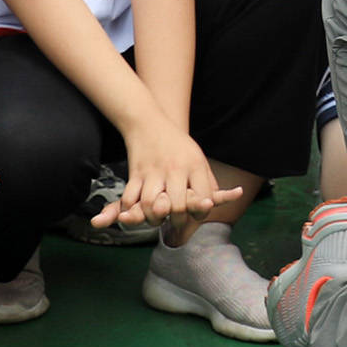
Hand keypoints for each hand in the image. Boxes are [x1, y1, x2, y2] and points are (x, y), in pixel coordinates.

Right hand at [101, 128, 242, 235]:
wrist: (149, 123)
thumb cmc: (178, 146)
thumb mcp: (199, 160)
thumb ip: (208, 183)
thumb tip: (215, 205)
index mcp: (194, 165)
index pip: (203, 198)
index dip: (202, 211)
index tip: (198, 213)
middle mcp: (175, 169)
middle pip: (177, 206)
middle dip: (178, 220)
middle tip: (177, 223)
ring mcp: (154, 171)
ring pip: (151, 205)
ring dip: (154, 218)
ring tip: (158, 219)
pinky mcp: (135, 173)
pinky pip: (131, 198)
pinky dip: (131, 211)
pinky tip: (137, 213)